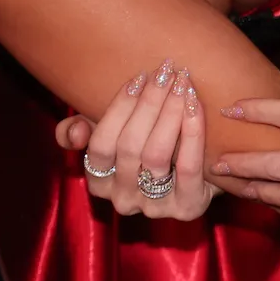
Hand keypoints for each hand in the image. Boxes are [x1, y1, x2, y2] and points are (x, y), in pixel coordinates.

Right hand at [53, 59, 217, 220]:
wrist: (203, 168)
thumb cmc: (152, 142)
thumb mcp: (114, 133)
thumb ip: (81, 131)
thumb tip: (76, 134)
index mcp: (100, 182)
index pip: (99, 146)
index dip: (118, 109)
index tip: (139, 77)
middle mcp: (122, 200)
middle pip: (129, 147)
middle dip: (149, 103)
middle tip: (166, 72)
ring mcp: (154, 207)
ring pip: (156, 155)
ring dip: (170, 113)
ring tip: (182, 84)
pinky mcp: (187, 208)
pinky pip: (188, 167)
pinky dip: (192, 132)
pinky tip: (194, 105)